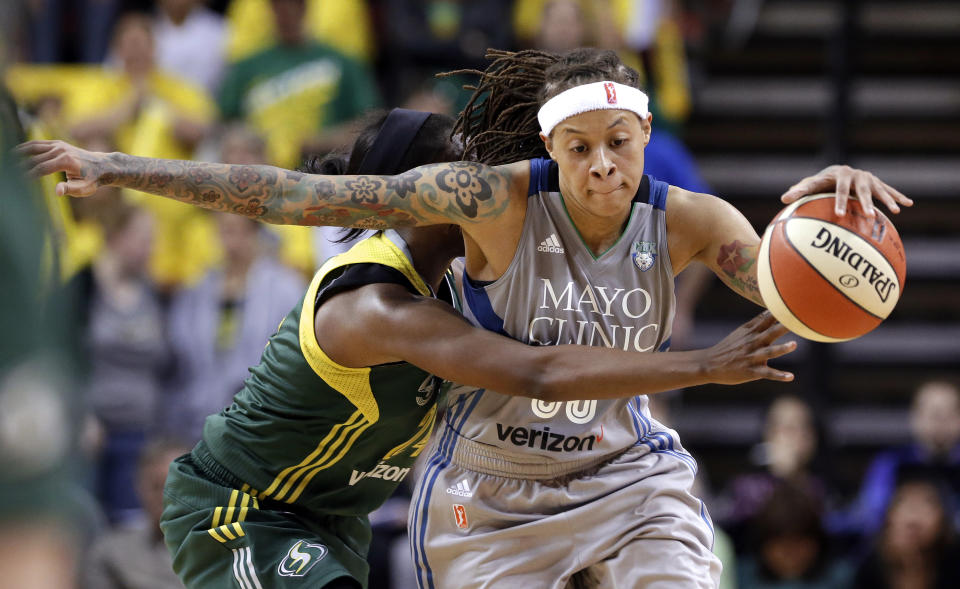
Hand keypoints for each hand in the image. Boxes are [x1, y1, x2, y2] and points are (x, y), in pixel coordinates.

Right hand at [17, 140, 107, 196]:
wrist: (102, 165)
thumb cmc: (93, 180)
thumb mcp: (85, 189)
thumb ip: (71, 189)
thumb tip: (58, 191)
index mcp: (66, 161)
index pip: (41, 168)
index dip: (28, 174)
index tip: (18, 181)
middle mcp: (61, 150)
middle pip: (35, 158)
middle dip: (20, 165)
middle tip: (9, 174)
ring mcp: (59, 145)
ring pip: (33, 147)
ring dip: (19, 153)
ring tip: (6, 159)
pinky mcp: (57, 143)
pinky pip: (38, 144)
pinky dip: (26, 147)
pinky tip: (16, 152)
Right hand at [704, 311, 795, 384]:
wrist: (710, 363)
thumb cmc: (729, 347)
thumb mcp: (741, 332)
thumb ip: (757, 322)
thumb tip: (772, 308)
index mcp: (751, 332)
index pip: (767, 318)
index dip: (780, 311)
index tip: (794, 302)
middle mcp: (752, 343)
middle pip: (771, 332)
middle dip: (784, 326)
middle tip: (798, 319)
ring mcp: (752, 357)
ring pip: (769, 352)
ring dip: (781, 349)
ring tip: (794, 344)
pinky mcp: (751, 372)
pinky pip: (767, 373)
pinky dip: (779, 375)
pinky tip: (790, 377)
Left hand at [780, 164, 912, 217]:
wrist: (836, 171)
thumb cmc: (820, 183)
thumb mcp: (809, 185)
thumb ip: (798, 191)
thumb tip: (782, 199)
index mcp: (839, 175)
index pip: (839, 189)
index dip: (840, 201)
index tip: (840, 215)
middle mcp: (856, 175)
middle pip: (863, 190)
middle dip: (867, 203)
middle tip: (870, 216)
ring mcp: (868, 179)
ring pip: (880, 190)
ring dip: (888, 200)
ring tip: (896, 212)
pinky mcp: (877, 183)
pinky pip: (889, 190)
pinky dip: (898, 197)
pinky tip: (909, 205)